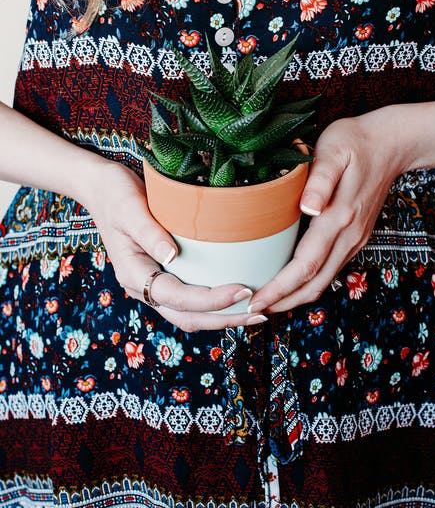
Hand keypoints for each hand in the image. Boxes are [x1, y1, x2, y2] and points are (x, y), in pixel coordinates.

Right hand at [83, 160, 265, 330]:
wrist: (102, 189)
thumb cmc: (116, 194)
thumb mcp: (130, 207)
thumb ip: (149, 232)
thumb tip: (173, 257)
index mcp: (133, 274)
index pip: (177, 297)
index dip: (212, 299)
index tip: (243, 290)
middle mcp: (142, 286)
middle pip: (187, 316)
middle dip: (224, 318)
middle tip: (260, 314)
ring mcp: (152, 284)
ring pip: (189, 314)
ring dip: (222, 317)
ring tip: (255, 312)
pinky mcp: (162, 276)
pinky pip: (190, 300)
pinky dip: (214, 304)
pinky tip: (236, 297)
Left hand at [248, 108, 407, 313]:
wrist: (391, 144)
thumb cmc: (355, 142)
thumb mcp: (334, 151)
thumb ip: (320, 180)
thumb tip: (308, 207)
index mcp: (339, 218)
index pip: (305, 265)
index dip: (279, 288)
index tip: (255, 301)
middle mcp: (349, 235)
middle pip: (315, 283)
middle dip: (283, 302)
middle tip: (250, 310)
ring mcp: (354, 238)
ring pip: (323, 280)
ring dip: (295, 296)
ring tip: (266, 302)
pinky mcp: (354, 236)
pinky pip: (329, 268)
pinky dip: (307, 283)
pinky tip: (288, 282)